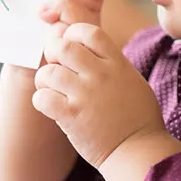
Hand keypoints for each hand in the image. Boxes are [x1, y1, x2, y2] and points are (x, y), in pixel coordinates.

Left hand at [32, 23, 167, 168]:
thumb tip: (90, 49)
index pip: (89, 31)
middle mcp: (100, 75)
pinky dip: (41, 99)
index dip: (74, 33)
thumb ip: (111, 62)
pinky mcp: (72, 117)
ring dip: (45, 79)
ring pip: (48, 72)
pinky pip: (42, 98)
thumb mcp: (131, 78)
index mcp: (117, 63)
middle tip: (55, 64)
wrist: (138, 149)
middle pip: (63, 46)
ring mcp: (85, 95)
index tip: (71, 44)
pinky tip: (50, 105)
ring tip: (51, 88)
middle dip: (52, 51)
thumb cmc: (138, 116)